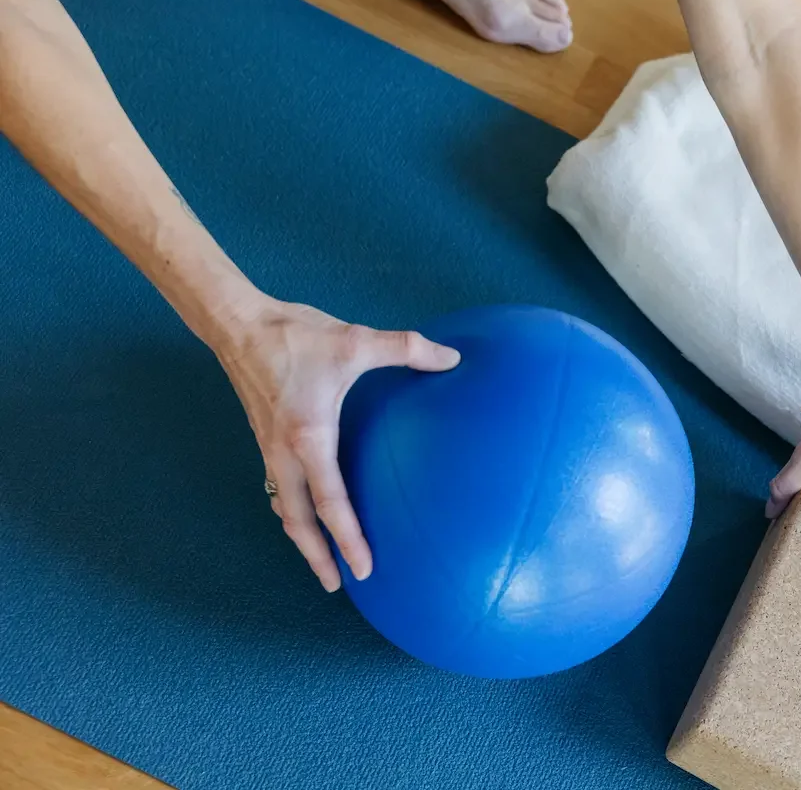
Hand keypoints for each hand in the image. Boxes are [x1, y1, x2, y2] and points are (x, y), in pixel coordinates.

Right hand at [214, 298, 459, 591]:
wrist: (238, 324)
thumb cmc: (294, 336)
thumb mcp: (355, 341)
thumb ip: (407, 349)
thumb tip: (453, 359)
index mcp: (308, 438)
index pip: (330, 504)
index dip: (348, 540)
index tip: (364, 570)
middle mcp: (284, 453)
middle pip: (298, 522)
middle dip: (317, 557)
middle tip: (338, 585)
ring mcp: (270, 449)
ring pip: (285, 508)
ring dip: (302, 537)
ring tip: (321, 560)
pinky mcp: (265, 439)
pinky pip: (279, 487)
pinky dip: (293, 509)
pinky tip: (307, 511)